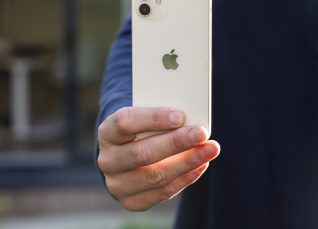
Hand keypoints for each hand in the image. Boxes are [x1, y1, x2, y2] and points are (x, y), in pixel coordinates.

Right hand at [97, 107, 219, 210]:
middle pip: (142, 153)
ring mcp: (118, 184)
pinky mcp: (132, 201)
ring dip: (187, 162)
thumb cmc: (140, 131)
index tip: (180, 116)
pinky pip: (163, 192)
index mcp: (107, 132)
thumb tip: (190, 119)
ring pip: (156, 176)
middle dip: (176, 142)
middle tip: (202, 133)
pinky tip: (201, 164)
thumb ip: (160, 118)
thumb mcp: (143, 118)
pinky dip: (186, 178)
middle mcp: (108, 161)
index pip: (125, 123)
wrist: (124, 158)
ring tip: (210, 149)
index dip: (153, 118)